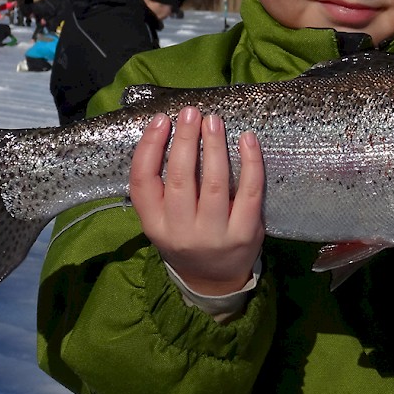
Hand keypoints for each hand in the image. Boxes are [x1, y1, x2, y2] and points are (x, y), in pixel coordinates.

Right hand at [129, 106, 265, 295]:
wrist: (214, 281)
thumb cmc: (185, 238)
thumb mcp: (161, 221)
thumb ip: (160, 188)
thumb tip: (168, 132)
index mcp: (155, 225)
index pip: (143, 182)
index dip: (149, 148)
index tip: (161, 120)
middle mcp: (181, 232)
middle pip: (181, 179)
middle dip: (186, 141)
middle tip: (190, 112)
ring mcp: (215, 234)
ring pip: (215, 183)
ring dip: (215, 146)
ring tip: (213, 121)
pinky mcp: (245, 233)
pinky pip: (250, 191)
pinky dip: (251, 162)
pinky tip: (247, 139)